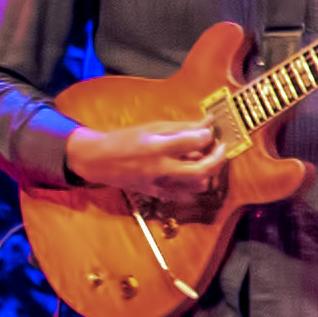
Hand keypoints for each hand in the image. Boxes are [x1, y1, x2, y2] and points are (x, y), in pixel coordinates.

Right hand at [68, 117, 232, 201]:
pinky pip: (181, 195)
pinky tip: (189, 175)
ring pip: (195, 186)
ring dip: (207, 174)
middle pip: (201, 169)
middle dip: (218, 158)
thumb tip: (208, 121)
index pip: (195, 141)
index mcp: (157, 145)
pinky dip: (190, 186)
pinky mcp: (154, 193)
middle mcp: (159, 167)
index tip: (210, 132)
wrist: (97, 160)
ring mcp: (157, 183)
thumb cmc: (124, 139)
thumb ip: (182, 127)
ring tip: (204, 161)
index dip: (208, 135)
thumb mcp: (151, 127)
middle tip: (220, 148)